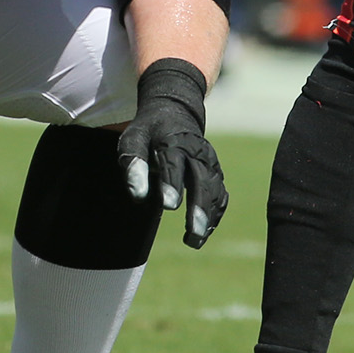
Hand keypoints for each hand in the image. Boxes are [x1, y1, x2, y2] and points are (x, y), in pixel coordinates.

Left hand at [118, 59, 227, 245]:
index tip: (169, 206)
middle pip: (202, 180)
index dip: (172, 183)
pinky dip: (215, 213)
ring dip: (208, 216)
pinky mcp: (215, 172)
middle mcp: (197, 151)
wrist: (175, 111)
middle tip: (192, 232)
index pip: (174, 163)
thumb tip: (138, 196)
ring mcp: (210, 162)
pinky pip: (220, 194)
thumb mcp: (133, 140)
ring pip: (215, 190)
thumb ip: (134, 166)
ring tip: (194, 240)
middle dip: (199, 207)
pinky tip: (203, 230)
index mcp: (173, 140)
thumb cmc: (149, 132)